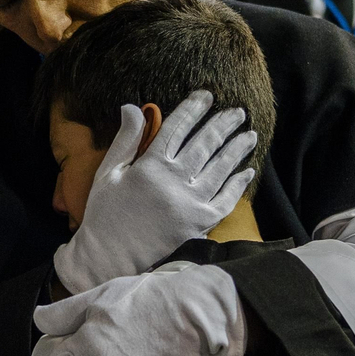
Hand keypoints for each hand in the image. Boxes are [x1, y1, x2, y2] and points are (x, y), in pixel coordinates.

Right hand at [52, 90, 255, 293]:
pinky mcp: (200, 225)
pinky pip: (225, 200)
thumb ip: (125, 140)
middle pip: (205, 144)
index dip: (193, 109)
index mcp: (150, 166)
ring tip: (250, 135)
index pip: (177, 128)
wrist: (110, 260)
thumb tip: (131, 106)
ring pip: (221, 169)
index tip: (206, 96)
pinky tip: (246, 172)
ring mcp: (190, 204)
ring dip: (237, 150)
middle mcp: (175, 182)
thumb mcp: (108, 173)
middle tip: (238, 112)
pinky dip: (238, 185)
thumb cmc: (105, 215)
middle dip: (223, 125)